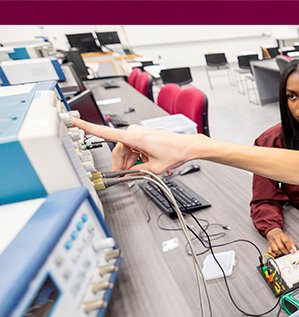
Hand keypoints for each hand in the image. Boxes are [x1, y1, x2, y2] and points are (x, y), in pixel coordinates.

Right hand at [72, 118, 197, 173]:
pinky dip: (136, 158)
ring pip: (126, 151)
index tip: (75, 122)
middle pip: (118, 151)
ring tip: (140, 172)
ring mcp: (138, 134)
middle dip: (121, 165)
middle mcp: (134, 133)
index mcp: (134, 138)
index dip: (88, 128)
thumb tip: (127, 175)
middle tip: (125, 176)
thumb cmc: (175, 152)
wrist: (188, 146)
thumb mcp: (154, 169)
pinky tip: (144, 165)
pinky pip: (133, 149)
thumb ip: (137, 172)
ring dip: (130, 163)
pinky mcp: (143, 136)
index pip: (105, 133)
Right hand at [266, 228, 296, 256]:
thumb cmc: (281, 236)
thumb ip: (292, 243)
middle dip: (285, 251)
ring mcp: (271, 242)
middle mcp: (276, 238)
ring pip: (275, 250)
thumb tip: (294, 250)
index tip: (292, 251)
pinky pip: (270, 252)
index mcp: (281, 235)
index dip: (289, 247)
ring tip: (282, 253)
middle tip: (287, 252)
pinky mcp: (268, 246)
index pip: (285, 241)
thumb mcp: (288, 237)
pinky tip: (277, 254)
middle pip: (280, 247)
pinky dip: (273, 254)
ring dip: (280, 253)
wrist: (273, 232)